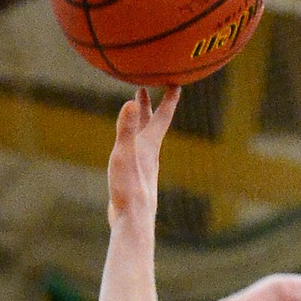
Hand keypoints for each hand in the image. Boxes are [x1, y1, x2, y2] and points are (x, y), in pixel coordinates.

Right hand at [108, 86, 180, 224]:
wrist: (132, 221)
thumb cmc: (129, 188)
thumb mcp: (124, 155)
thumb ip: (127, 129)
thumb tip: (132, 102)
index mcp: (150, 145)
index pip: (162, 116)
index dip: (169, 97)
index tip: (176, 80)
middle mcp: (149, 154)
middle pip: (151, 125)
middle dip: (148, 105)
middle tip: (143, 87)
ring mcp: (143, 168)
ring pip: (142, 139)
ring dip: (139, 124)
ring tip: (133, 114)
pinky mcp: (135, 180)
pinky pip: (134, 154)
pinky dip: (132, 142)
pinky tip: (127, 149)